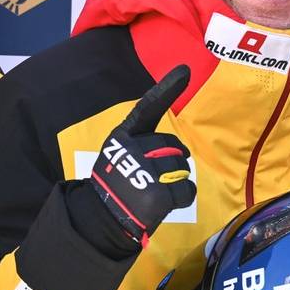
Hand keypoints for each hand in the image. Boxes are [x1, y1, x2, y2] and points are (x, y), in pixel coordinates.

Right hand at [87, 65, 195, 247]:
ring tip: (156, 191)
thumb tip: (179, 149)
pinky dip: (183, 196)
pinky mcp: (156, 195)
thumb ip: (143, 144)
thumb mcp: (119, 155)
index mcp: (122, 136)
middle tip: (154, 179)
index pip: (147, 108)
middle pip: (173, 147)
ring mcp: (143, 172)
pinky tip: (166, 202)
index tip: (185, 71)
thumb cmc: (116, 184)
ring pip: (181, 168)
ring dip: (176, 181)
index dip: (167, 89)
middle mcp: (131, 150)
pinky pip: (186, 189)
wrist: (102, 218)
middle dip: (173, 162)